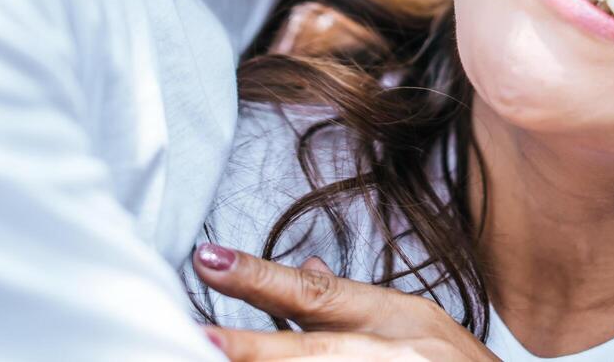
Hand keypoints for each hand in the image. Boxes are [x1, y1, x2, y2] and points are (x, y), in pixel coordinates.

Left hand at [193, 244, 497, 361]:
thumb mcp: (413, 323)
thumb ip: (350, 303)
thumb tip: (301, 264)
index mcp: (396, 317)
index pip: (318, 292)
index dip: (260, 279)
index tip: (208, 261)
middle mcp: (396, 353)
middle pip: (314, 352)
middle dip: (255, 350)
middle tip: (200, 340)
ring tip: (217, 357)